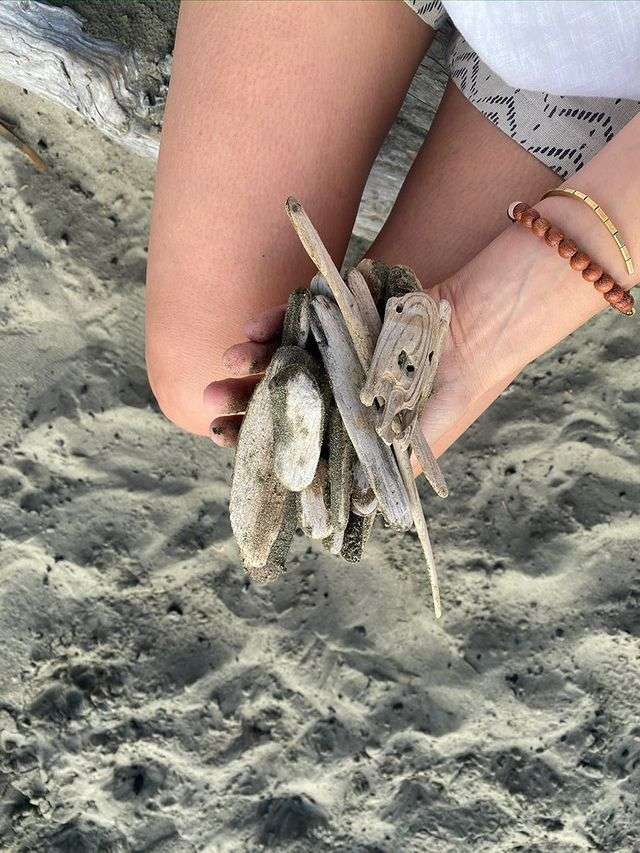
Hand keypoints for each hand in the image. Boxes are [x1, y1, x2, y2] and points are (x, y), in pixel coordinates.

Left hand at [204, 275, 516, 459]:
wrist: (474, 332)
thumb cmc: (448, 391)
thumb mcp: (417, 439)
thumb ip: (385, 467)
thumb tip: (355, 512)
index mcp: (340, 424)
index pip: (288, 436)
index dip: (254, 439)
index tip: (223, 439)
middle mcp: (328, 389)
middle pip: (274, 397)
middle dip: (240, 400)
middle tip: (210, 402)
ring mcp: (329, 351)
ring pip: (278, 358)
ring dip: (249, 360)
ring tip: (227, 361)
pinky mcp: (336, 317)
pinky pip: (296, 317)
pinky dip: (272, 321)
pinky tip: (252, 328)